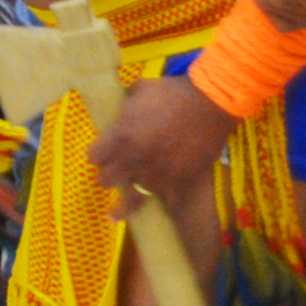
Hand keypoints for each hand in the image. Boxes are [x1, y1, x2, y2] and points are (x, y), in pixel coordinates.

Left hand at [88, 75, 244, 212]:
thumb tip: (120, 108)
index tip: (99, 155)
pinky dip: (163, 204)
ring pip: (134, 198)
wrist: (211, 104)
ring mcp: (158, 174)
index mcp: (121, 137)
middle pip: (108, 179)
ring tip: (116, 215)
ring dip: (125, 202)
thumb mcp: (139, 90)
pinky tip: (158, 212)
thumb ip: (124, 104)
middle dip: (106, 178)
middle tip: (108, 179)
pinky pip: (167, 201)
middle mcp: (135, 160)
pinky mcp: (181, 181)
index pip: (94, 157)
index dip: (96, 156)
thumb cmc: (172, 93)